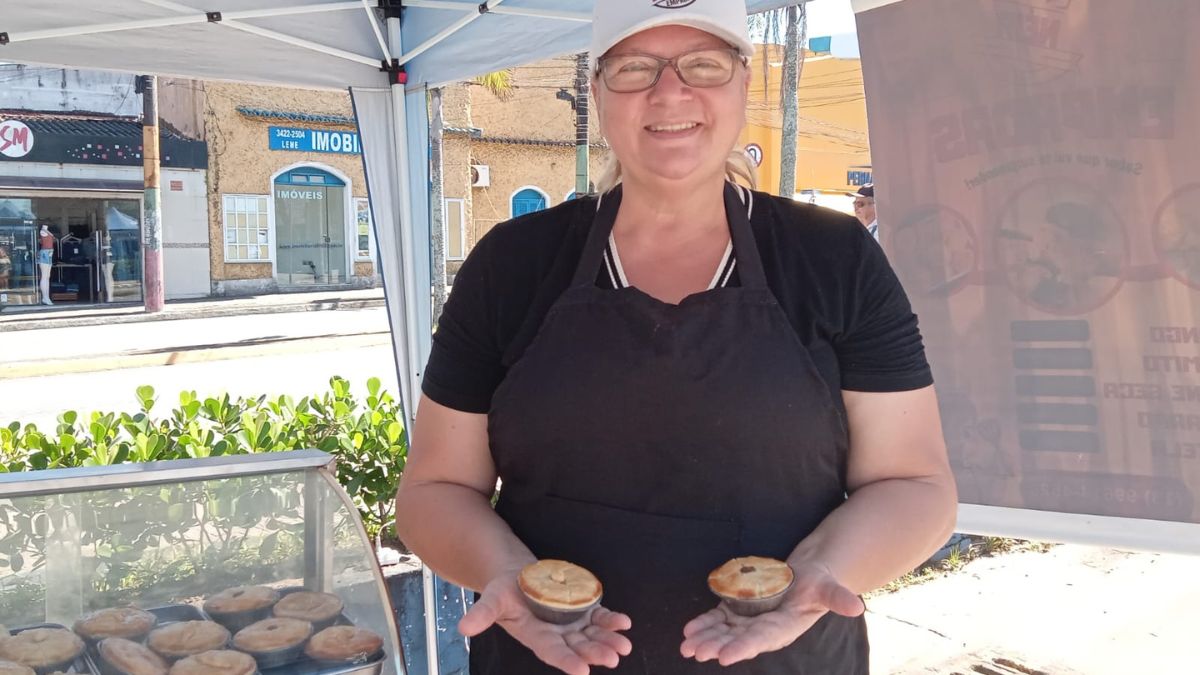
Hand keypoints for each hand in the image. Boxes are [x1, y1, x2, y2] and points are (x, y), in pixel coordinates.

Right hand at [459, 570, 632, 674]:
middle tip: (612, 658)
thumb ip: (482, 614)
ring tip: (624, 647)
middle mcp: (557, 634)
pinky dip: (612, 621)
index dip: (566, 661)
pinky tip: (624, 623)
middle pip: (578, 647)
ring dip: (608, 641)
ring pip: (593, 636)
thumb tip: (463, 628)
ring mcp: (572, 624)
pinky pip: (600, 618)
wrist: (518, 577)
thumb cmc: (504, 591)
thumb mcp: (492, 598)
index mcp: (536, 636)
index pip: (552, 652)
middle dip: (595, 653)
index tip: (581, 671)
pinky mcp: (583, 611)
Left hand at [679, 560, 864, 666]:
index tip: (725, 656)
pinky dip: (703, 624)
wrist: (807, 578)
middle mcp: (763, 630)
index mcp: (783, 628)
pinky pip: (717, 619)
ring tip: (685, 647)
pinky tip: (687, 630)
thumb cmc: (819, 584)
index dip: (743, 647)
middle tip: (696, 652)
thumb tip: (856, 606)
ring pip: (723, 633)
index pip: (761, 640)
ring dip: (705, 639)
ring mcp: (748, 621)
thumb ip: (838, 598)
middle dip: (716, 646)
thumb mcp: (829, 588)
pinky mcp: (738, 611)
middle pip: (737, 640)